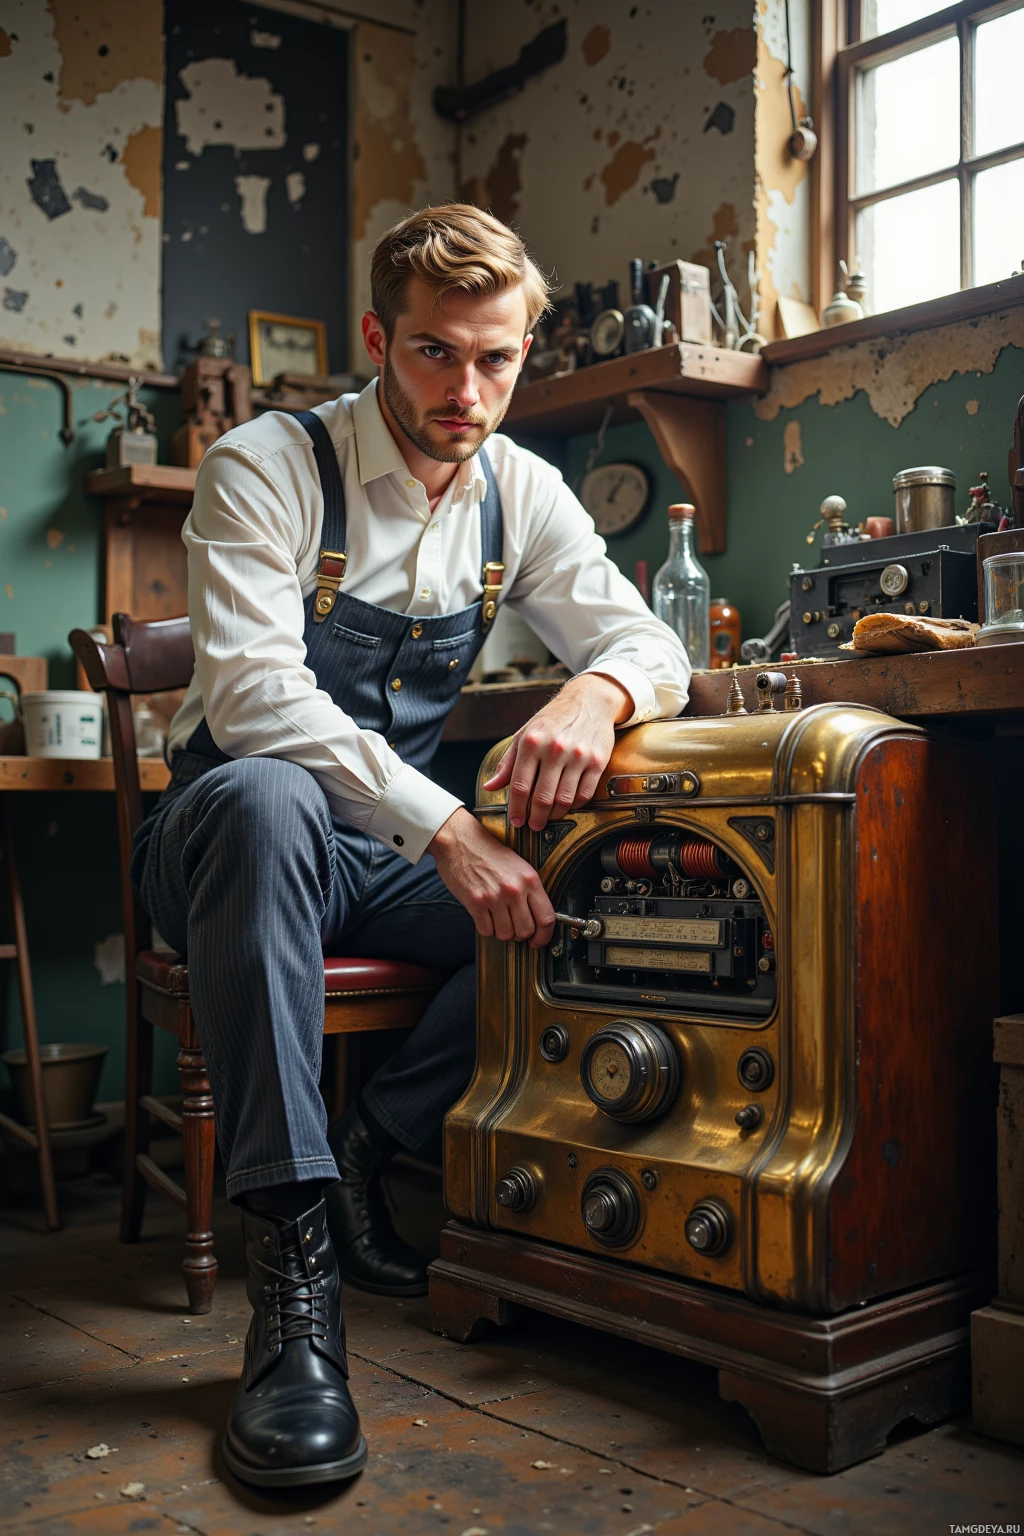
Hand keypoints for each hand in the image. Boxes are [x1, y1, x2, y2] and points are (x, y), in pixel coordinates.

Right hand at [428, 808, 554, 946]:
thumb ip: (529, 890)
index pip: (547, 917)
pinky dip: (486, 928)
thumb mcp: (518, 865)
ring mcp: (494, 897)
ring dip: (502, 932)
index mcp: (529, 880)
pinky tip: (485, 916)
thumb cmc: (488, 852)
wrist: (460, 840)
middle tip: (514, 928)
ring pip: (506, 934)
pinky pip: (486, 930)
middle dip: (520, 935)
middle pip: (526, 930)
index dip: (544, 936)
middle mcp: (514, 889)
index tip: (539, 940)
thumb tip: (536, 917)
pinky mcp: (475, 902)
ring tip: (497, 919)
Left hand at [482, 673, 631, 831]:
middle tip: (533, 826)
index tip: (515, 821)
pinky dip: (574, 806)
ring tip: (549, 818)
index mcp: (532, 742)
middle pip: (541, 797)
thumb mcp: (525, 734)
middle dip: (535, 818)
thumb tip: (489, 786)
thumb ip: (507, 762)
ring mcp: (578, 756)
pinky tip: (567, 806)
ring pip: (564, 800)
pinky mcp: (597, 761)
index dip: (516, 809)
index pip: (519, 785)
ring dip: (554, 815)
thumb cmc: (553, 719)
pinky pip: (585, 794)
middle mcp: (555, 749)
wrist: (590, 700)